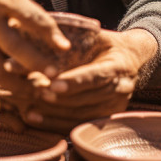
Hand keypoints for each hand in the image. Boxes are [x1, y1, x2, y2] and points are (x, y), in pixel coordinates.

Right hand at [0, 0, 69, 112]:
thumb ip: (24, 10)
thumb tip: (54, 30)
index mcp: (3, 0)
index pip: (30, 16)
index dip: (48, 32)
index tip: (65, 48)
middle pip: (14, 45)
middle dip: (36, 63)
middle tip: (55, 77)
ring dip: (17, 86)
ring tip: (35, 94)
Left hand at [7, 28, 158, 133]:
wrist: (130, 59)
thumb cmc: (105, 44)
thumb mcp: (94, 34)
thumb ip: (74, 37)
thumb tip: (42, 34)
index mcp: (118, 66)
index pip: (97, 76)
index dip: (75, 81)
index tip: (53, 82)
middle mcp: (121, 89)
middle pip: (88, 98)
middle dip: (60, 98)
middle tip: (35, 93)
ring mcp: (115, 106)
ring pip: (82, 115)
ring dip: (55, 113)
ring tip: (31, 107)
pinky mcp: (106, 118)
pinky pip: (80, 125)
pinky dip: (56, 124)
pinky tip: (36, 119)